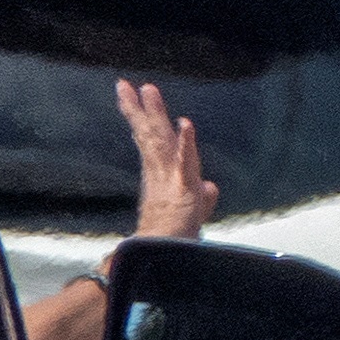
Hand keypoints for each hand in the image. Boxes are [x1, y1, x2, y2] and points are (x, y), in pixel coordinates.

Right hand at [119, 80, 214, 239]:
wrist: (166, 254)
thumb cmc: (176, 237)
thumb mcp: (195, 211)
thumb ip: (202, 196)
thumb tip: (210, 186)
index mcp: (159, 175)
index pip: (150, 140)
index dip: (143, 118)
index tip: (134, 97)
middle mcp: (159, 173)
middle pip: (149, 135)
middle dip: (140, 109)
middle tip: (129, 85)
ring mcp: (168, 179)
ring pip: (159, 141)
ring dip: (156, 115)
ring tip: (148, 90)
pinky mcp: (181, 189)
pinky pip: (184, 162)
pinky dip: (186, 142)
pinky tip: (186, 124)